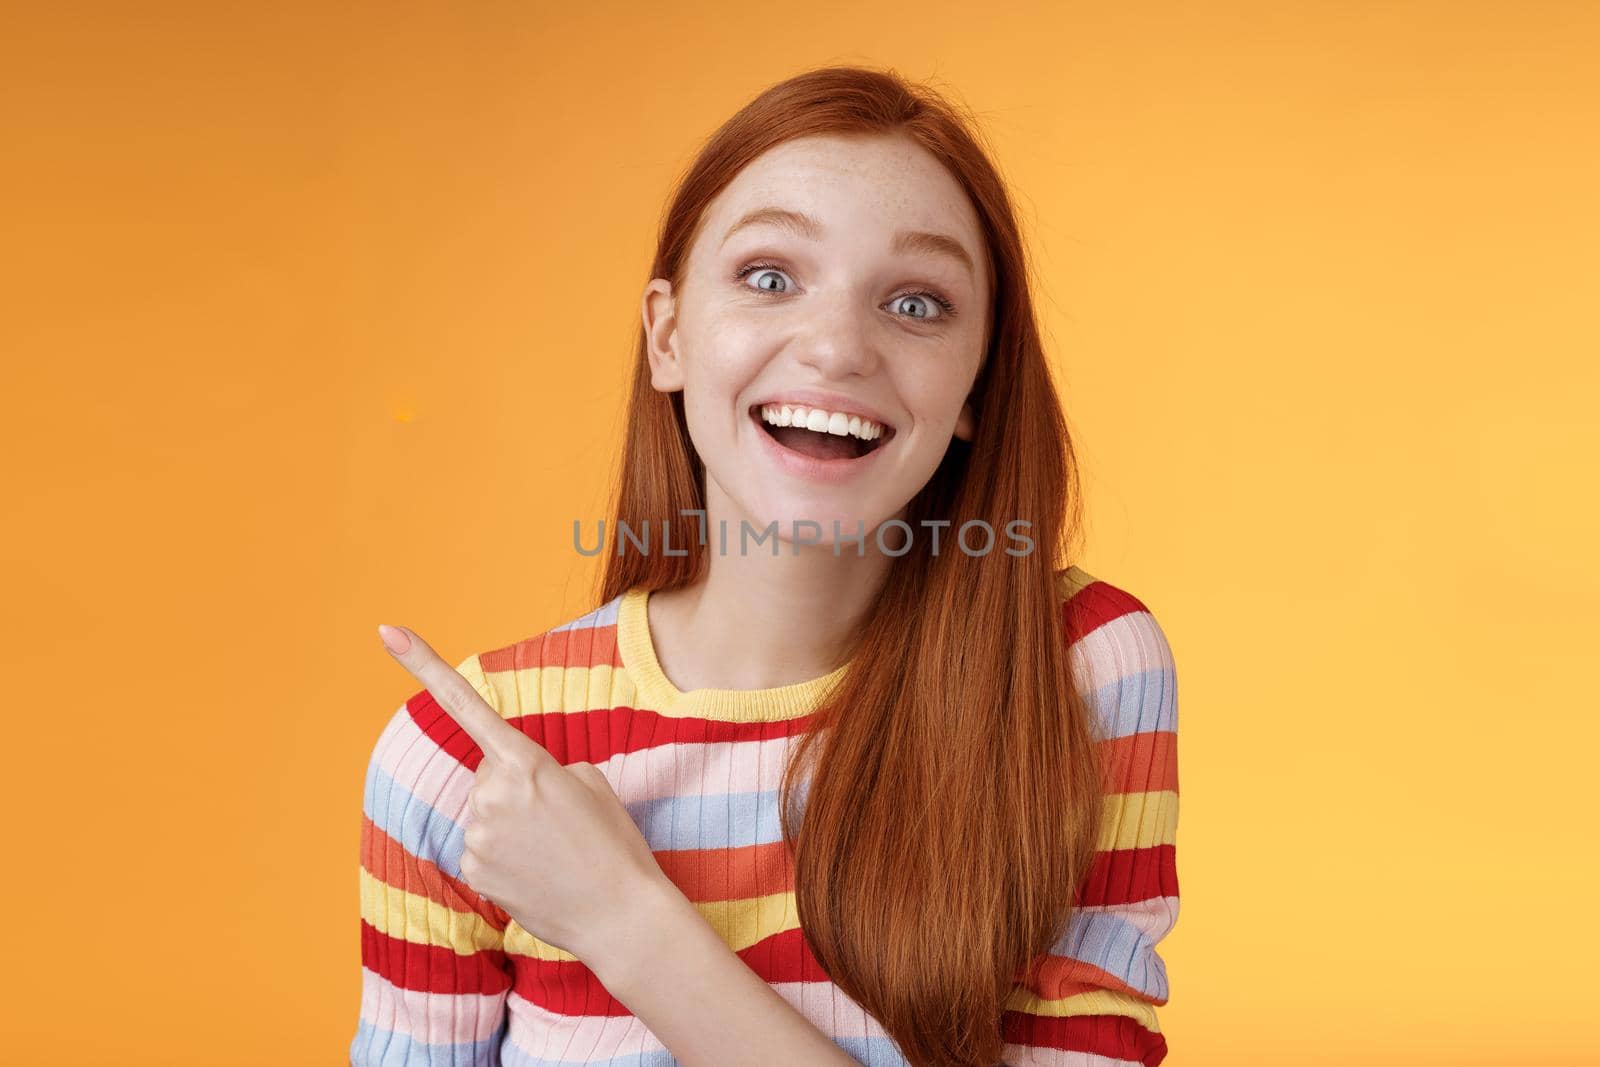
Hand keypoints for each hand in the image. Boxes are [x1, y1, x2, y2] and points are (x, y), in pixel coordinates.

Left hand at [376, 622, 677, 965]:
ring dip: (511, 825)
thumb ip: (542, 768)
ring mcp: (477, 835)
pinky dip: (505, 857)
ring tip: (553, 850)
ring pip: (484, 813)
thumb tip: (512, 786)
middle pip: (488, 774)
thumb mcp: (590, 782)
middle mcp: (492, 794)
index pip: (467, 706)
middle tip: (558, 819)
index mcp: (526, 761)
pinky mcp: (472, 870)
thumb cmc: (614, 843)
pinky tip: (537, 872)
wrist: (620, 914)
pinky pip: (481, 848)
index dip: (425, 665)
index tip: (388, 631)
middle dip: (515, 787)